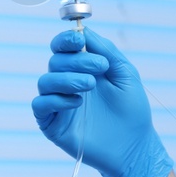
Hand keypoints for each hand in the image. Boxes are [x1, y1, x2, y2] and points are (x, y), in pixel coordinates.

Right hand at [32, 27, 173, 176]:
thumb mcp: (125, 74)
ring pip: (45, 81)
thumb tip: (84, 31)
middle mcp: (67, 83)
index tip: (80, 40)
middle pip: (55, 61)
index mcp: (82, 68)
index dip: (66, 40)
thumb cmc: (132, 110)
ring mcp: (58, 103)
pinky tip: (77, 102)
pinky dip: (56, 99)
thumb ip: (106, 51)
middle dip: (76, 60)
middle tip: (100, 68)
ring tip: (90, 85)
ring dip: (67, 78)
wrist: (134, 146)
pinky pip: (41, 105)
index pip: (63, 47)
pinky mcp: (53, 124)